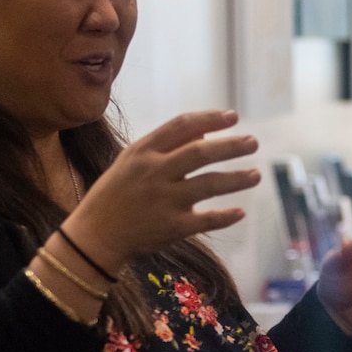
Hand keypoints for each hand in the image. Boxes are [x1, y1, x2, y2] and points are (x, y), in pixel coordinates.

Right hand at [59, 110, 261, 270]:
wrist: (95, 234)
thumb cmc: (116, 193)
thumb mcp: (132, 161)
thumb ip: (166, 144)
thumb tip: (205, 131)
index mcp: (143, 152)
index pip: (182, 126)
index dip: (210, 119)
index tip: (233, 117)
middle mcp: (154, 173)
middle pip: (200, 153)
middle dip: (230, 146)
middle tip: (252, 142)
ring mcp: (163, 200)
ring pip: (208, 184)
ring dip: (236, 179)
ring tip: (256, 175)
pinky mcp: (171, 227)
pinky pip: (206, 220)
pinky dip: (225, 216)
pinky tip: (239, 212)